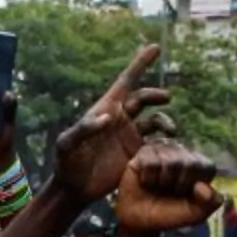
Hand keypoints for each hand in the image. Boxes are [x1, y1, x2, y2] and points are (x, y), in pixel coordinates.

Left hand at [51, 45, 172, 204]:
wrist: (73, 189)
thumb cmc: (66, 164)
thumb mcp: (67, 145)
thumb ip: (84, 129)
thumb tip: (109, 117)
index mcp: (106, 109)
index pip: (126, 81)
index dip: (140, 64)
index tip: (155, 47)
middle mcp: (120, 119)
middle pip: (143, 99)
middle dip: (155, 95)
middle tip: (166, 98)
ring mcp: (129, 136)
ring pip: (154, 121)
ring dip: (164, 121)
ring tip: (170, 131)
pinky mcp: (136, 154)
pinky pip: (156, 143)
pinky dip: (164, 142)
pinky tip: (168, 149)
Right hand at [113, 138, 219, 236]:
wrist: (138, 220)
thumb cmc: (168, 214)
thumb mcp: (194, 215)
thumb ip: (210, 203)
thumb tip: (201, 186)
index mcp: (201, 166)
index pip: (207, 168)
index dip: (196, 186)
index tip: (186, 194)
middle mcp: (184, 153)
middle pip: (189, 164)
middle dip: (179, 184)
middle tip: (170, 190)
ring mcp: (165, 149)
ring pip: (170, 162)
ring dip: (163, 181)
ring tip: (158, 185)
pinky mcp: (145, 151)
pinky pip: (151, 163)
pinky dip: (149, 178)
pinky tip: (147, 181)